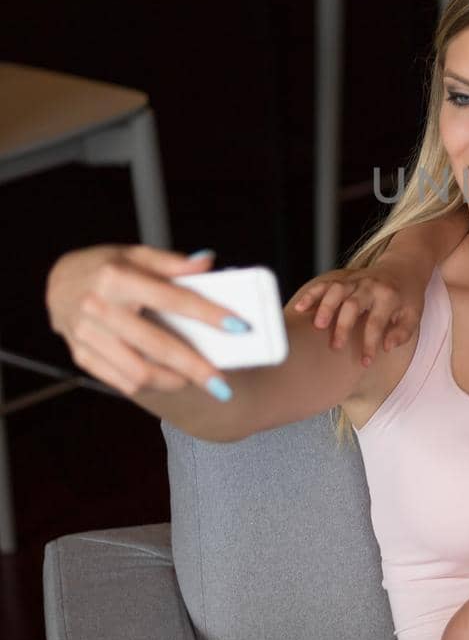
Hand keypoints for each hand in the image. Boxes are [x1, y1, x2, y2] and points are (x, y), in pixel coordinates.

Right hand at [45, 245, 234, 396]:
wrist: (58, 282)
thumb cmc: (104, 266)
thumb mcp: (136, 253)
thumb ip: (172, 262)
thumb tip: (207, 263)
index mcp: (115, 278)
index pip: (172, 299)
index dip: (207, 314)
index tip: (238, 326)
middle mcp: (98, 308)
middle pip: (157, 345)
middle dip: (194, 367)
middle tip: (223, 383)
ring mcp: (86, 336)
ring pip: (138, 372)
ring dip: (173, 381)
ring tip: (197, 381)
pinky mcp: (81, 356)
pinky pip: (120, 381)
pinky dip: (150, 385)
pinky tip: (169, 380)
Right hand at [292, 264, 423, 363]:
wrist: (404, 267)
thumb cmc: (407, 297)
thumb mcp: (414, 315)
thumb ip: (402, 332)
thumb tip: (386, 346)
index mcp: (389, 297)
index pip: (377, 322)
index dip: (370, 343)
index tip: (365, 362)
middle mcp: (371, 286)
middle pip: (353, 304)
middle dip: (343, 325)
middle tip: (335, 346)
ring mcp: (356, 281)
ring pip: (337, 290)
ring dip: (325, 307)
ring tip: (318, 326)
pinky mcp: (345, 279)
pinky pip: (326, 283)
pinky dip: (313, 294)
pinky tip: (301, 307)